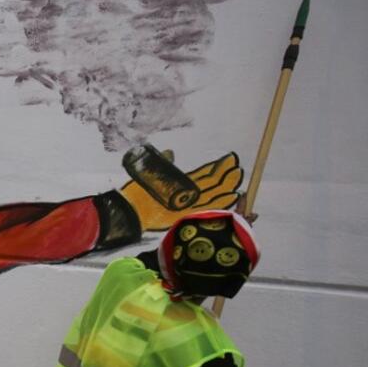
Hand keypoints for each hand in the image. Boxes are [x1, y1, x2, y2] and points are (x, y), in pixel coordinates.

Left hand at [120, 151, 242, 230]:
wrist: (129, 210)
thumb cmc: (138, 194)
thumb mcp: (152, 174)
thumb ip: (164, 164)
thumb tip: (170, 152)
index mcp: (181, 185)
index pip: (204, 175)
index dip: (217, 168)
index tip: (229, 159)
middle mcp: (187, 195)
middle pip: (211, 184)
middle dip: (225, 175)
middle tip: (237, 165)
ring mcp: (188, 204)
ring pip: (213, 194)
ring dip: (226, 185)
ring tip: (238, 175)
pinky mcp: (187, 214)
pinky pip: (208, 208)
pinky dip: (221, 202)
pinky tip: (232, 194)